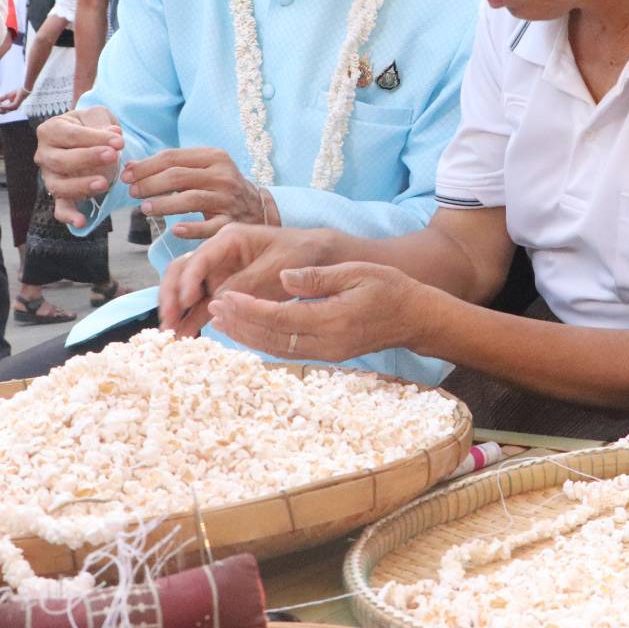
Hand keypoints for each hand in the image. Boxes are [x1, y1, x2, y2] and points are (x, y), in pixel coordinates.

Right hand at [0, 87, 28, 113]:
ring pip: (6, 110)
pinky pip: (8, 107)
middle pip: (4, 112)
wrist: (23, 90)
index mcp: (11, 107)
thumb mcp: (6, 96)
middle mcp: (13, 108)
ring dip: (0, 109)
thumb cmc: (16, 92)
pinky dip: (3, 107)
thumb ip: (1, 99)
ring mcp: (15, 107)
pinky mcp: (15, 105)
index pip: (4, 110)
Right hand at [34, 107, 124, 226]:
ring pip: (58, 186)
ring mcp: (49, 177)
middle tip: (113, 156)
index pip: (69, 135)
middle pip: (60, 160)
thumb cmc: (91, 125)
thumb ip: (102, 122)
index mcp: (50, 130)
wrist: (89, 139)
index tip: (119, 142)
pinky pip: (60, 208)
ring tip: (104, 184)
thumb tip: (113, 134)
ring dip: (81, 186)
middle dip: (88, 158)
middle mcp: (44, 154)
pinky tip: (82, 222)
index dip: (94, 138)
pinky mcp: (59, 195)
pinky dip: (69, 216)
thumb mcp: (97, 115)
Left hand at [122, 146, 267, 239]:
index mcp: (215, 157)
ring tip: (145, 209)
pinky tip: (175, 230)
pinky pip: (209, 227)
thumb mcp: (204, 169)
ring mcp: (229, 199)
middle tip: (132, 192)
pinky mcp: (232, 222)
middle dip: (150, 183)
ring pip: (190, 199)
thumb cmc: (219, 188)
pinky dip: (192, 228)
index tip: (127, 174)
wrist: (256, 209)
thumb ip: (174, 167)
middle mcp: (224, 175)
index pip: (173, 157)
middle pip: (179, 176)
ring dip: (164, 204)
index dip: (146, 166)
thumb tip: (131, 168)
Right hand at [159, 223, 332, 333]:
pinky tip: (184, 334)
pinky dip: (192, 318)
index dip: (188, 280)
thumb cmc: (298, 254)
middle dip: (172, 295)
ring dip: (177, 310)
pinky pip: (202, 304)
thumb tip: (216, 301)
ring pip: (187, 289)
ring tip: (170, 333)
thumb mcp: (275, 267)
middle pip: (183, 271)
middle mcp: (217, 254)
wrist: (317, 258)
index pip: (199, 258)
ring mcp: (218, 272)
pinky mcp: (224, 290)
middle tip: (168, 320)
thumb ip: (246, 282)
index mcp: (229, 239)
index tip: (186, 301)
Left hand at [206, 262, 423, 362]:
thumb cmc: (389, 287)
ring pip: (277, 350)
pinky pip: (288, 352)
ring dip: (247, 336)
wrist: (415, 317)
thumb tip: (283, 276)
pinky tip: (247, 332)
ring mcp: (327, 353)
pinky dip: (264, 343)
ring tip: (221, 321)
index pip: (281, 317)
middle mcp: (327, 342)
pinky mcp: (327, 355)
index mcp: (333, 319)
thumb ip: (319, 277)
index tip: (226, 296)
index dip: (250, 309)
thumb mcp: (357, 272)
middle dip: (240, 324)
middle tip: (213, 308)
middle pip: (273, 339)